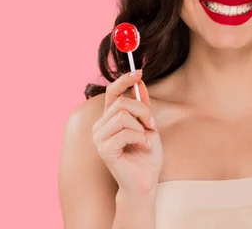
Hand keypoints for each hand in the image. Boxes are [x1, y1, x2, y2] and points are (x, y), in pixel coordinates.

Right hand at [92, 70, 162, 196]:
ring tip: (146, 137)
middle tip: (152, 124)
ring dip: (141, 126)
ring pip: (123, 115)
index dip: (124, 79)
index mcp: (110, 118)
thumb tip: (140, 82)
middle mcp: (100, 126)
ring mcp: (99, 138)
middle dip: (142, 110)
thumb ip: (143, 106)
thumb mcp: (148, 125)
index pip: (112, 92)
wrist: (146, 180)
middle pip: (122, 102)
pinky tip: (143, 146)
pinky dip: (140, 137)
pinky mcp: (104, 149)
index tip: (139, 72)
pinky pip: (125, 132)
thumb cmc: (146, 154)